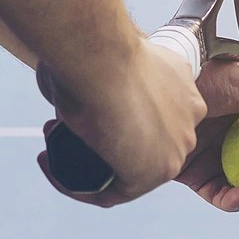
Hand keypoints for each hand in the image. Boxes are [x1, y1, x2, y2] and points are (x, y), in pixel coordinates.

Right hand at [36, 40, 206, 206]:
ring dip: (86, 165)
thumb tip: (79, 88)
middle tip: (61, 128)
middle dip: (101, 141)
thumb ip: (104, 74)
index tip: (82, 107)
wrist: (102, 58)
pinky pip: (111, 192)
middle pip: (143, 142)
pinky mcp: (153, 174)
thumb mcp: (108, 55)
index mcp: (182, 85)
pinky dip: (77, 186)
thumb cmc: (97, 46)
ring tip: (49, 149)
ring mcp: (175, 148)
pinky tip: (49, 166)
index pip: (153, 113)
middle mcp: (188, 118)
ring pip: (128, 168)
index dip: (113, 116)